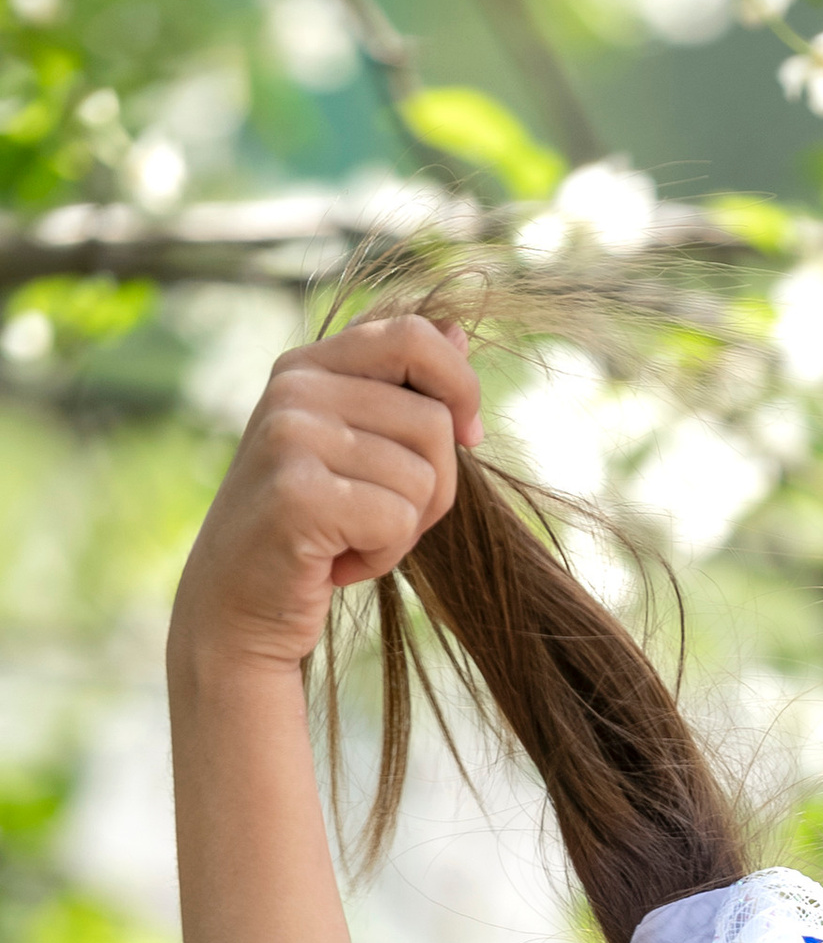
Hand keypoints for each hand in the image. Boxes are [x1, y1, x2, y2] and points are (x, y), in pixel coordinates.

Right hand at [170, 317, 483, 673]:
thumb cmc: (308, 534)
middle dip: (433, 487)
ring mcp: (291, 436)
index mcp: (308, 366)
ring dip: (404, 530)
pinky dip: (382, 558)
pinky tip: (334, 564)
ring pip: (424, 477)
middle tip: (381, 520)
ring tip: (348, 540)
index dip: (460, 387)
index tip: (468, 436)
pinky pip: (398, 520)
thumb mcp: (354, 452)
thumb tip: (458, 334)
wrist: (232, 609)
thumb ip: (400, 392)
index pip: (415, 336)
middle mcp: (294, 389)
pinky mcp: (297, 493)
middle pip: (434, 422)